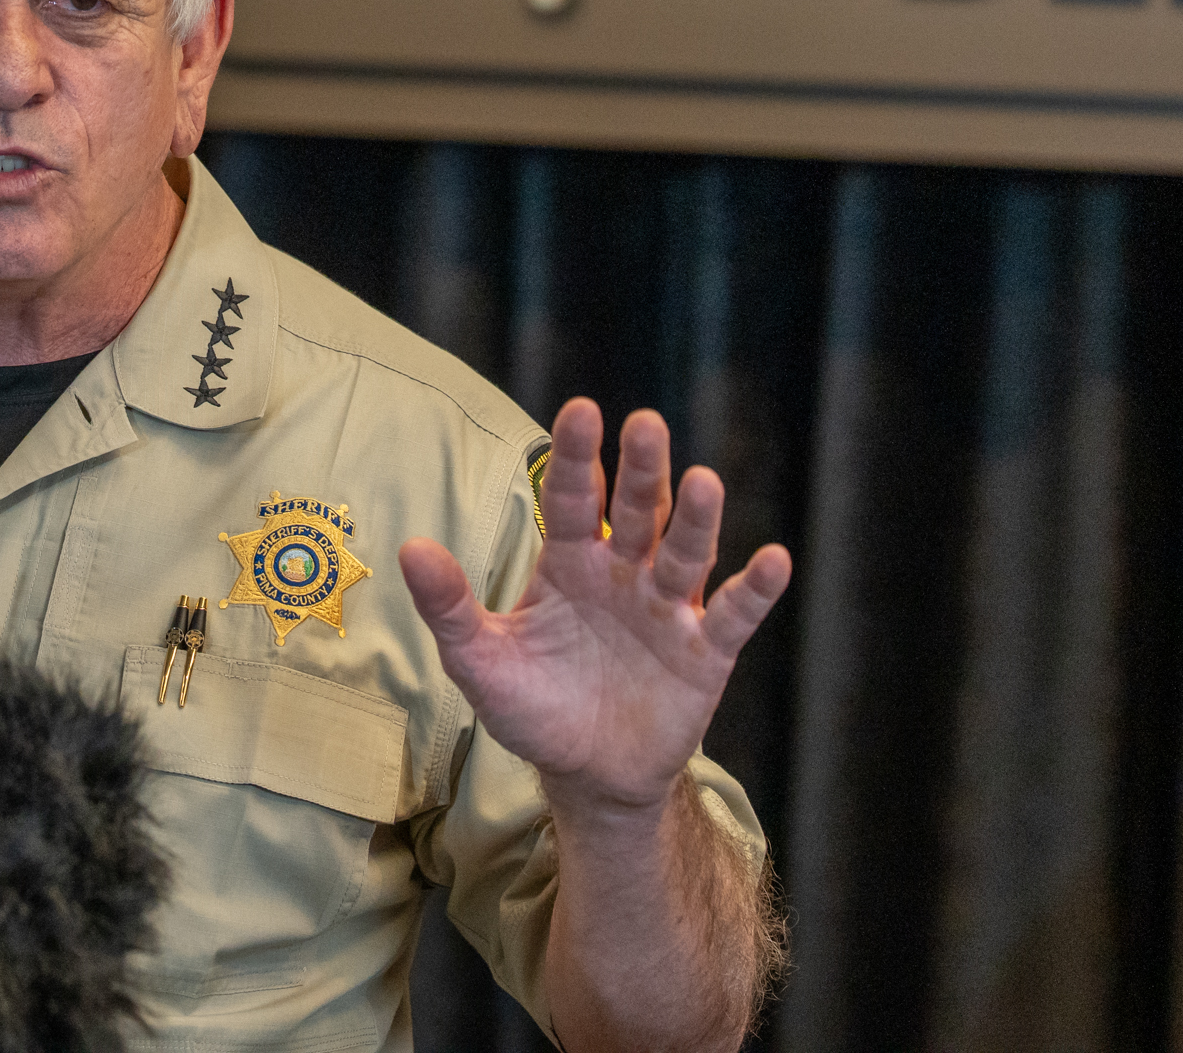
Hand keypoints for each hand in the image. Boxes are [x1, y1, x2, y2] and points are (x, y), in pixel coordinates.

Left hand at [401, 398, 791, 814]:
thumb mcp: (482, 661)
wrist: (587, 774)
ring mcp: (669, 608)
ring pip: (686, 552)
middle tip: (646, 424)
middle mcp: (625, 572)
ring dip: (697, 519)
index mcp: (571, 562)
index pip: (573, 499)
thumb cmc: (533, 705)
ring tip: (703, 481)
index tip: (582, 410)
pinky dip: (755, 589)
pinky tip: (774, 560)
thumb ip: (449, 607)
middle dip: (642, 469)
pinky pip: (735, 614)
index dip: (577, 458)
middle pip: (638, 510)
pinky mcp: (707, 651)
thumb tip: (408, 548)